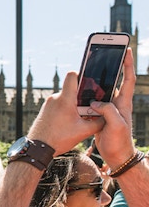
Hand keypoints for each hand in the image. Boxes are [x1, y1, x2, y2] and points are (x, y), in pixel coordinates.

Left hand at [29, 71, 103, 154]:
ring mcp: (49, 103)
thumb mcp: (83, 132)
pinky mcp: (46, 109)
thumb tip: (107, 116)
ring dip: (75, 104)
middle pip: (72, 89)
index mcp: (65, 99)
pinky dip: (67, 109)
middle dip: (82, 96)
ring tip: (82, 117)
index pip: (72, 75)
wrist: (38, 148)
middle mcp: (55, 98)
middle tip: (91, 105)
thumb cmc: (59, 139)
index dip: (81, 74)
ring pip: (66, 98)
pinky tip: (71, 121)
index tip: (90, 81)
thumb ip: (98, 122)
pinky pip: (59, 104)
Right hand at [92, 49, 135, 167]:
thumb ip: (108, 111)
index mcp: (123, 103)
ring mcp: (109, 108)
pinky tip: (80, 90)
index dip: (128, 64)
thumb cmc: (120, 142)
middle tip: (107, 53)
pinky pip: (93, 100)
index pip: (128, 79)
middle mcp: (117, 103)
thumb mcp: (116, 125)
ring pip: (102, 89)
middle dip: (112, 66)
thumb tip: (95, 102)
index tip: (127, 50)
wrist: (117, 156)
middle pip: (115, 80)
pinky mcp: (100, 114)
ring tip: (90, 68)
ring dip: (96, 79)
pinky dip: (87, 93)